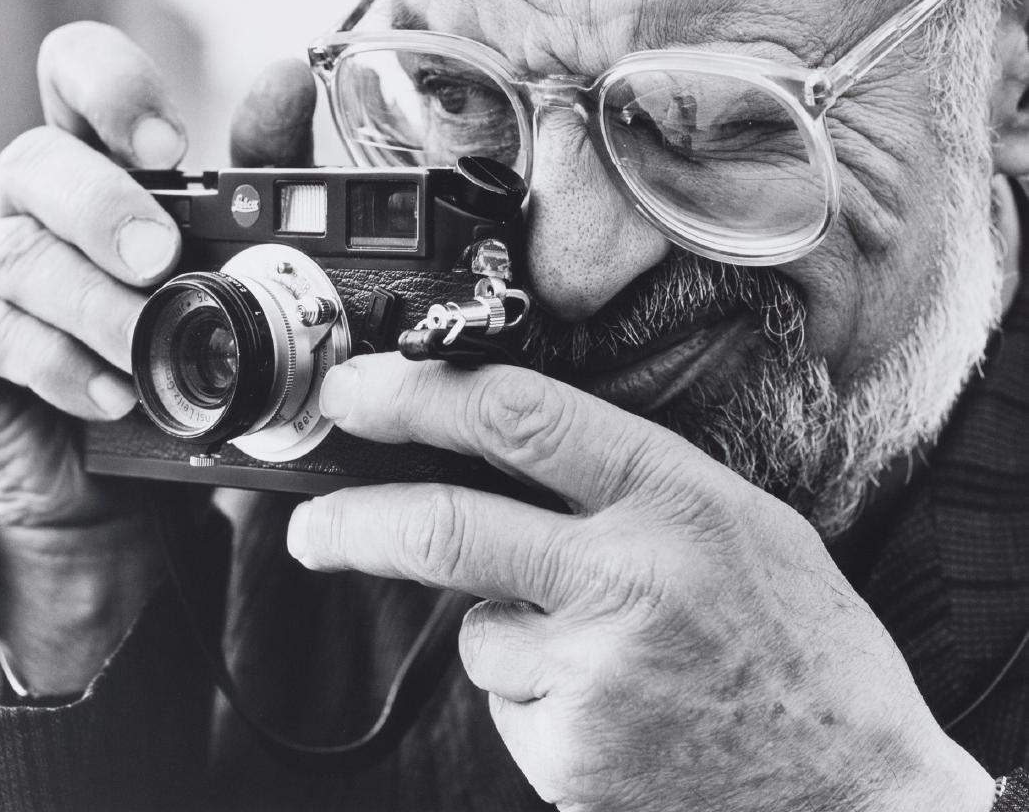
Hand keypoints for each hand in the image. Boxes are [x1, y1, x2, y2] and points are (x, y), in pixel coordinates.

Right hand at [0, 22, 315, 691]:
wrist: (119, 481)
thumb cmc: (175, 362)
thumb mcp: (225, 274)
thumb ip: (253, 188)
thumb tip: (287, 85)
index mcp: (98, 168)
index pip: (76, 76)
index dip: (111, 85)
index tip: (168, 143)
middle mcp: (30, 206)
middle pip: (37, 156)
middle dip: (105, 205)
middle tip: (161, 258)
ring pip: (12, 251)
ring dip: (93, 304)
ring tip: (143, 352)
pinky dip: (61, 366)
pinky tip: (111, 396)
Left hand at [288, 354, 994, 811]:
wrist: (851, 790)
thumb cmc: (801, 643)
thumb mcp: (738, 519)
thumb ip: (625, 482)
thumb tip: (506, 454)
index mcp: (674, 499)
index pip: (518, 417)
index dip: (416, 396)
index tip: (359, 392)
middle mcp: (626, 579)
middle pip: (443, 528)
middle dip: (353, 520)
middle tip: (313, 523)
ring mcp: (592, 675)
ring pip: (476, 633)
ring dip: (506, 630)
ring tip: (602, 652)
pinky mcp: (568, 756)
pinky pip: (509, 701)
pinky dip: (536, 694)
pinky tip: (611, 705)